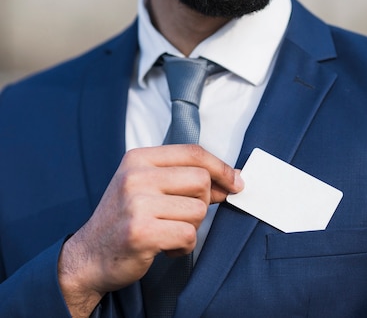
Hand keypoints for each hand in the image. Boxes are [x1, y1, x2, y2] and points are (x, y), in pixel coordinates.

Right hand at [57, 145, 243, 316]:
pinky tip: (164, 247)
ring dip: (191, 227)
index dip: (221, 167)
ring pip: (198, 210)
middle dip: (202, 202)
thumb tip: (233, 179)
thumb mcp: (150, 188)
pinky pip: (188, 236)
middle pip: (201, 180)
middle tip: (182, 216)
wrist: (88, 257)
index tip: (235, 181)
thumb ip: (187, 180)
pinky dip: (183, 246)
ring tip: (167, 232)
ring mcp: (136, 204)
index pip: (194, 152)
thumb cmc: (126, 220)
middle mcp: (135, 177)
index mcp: (139, 159)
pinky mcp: (140, 232)